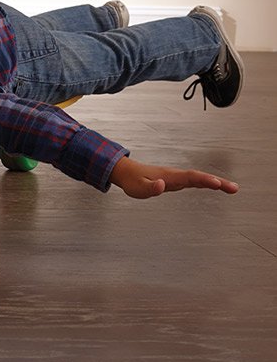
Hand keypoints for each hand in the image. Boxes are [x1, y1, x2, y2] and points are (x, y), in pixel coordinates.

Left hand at [109, 156, 238, 198]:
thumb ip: (150, 187)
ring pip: (200, 179)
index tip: (218, 184)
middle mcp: (176, 175)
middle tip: (234, 189)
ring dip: (216, 182)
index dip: (205, 180)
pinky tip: (216, 186)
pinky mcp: (176, 181)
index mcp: (170, 176)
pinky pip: (195, 181)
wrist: (128, 173)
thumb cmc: (132, 181)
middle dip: (218, 182)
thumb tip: (162, 185)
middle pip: (200, 177)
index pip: (191, 177)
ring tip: (232, 189)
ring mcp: (177, 178)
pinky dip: (207, 183)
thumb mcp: (138, 188)